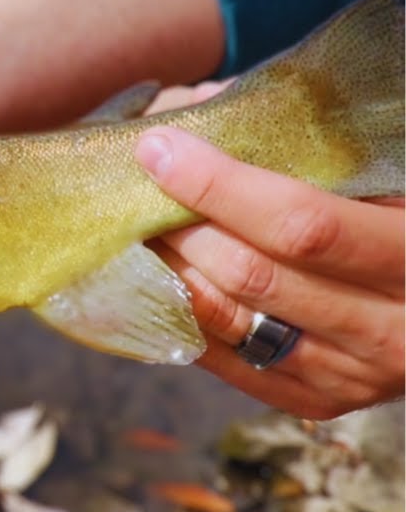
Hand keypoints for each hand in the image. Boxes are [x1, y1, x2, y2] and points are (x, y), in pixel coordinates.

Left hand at [136, 126, 404, 418]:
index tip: (159, 148)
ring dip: (169, 269)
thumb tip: (205, 109)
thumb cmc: (404, 213)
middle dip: (182, 226)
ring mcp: (354, 375)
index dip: (220, 186)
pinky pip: (228, 361)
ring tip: (132, 227)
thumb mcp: (391, 176)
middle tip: (136, 187)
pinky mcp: (319, 402)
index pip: (301, 224)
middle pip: (252, 275)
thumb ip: (317, 148)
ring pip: (231, 320)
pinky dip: (181, 315)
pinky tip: (151, 277)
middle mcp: (393, 330)